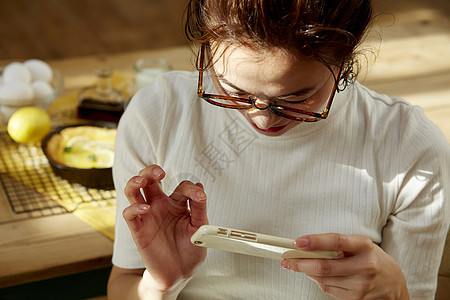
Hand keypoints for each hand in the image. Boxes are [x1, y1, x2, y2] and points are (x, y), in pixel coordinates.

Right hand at [122, 165, 207, 290]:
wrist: (180, 273)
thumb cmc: (191, 249)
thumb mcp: (199, 228)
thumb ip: (200, 208)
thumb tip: (200, 187)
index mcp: (177, 203)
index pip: (181, 186)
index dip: (190, 189)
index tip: (200, 197)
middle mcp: (160, 206)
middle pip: (149, 180)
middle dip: (151, 171)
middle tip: (160, 172)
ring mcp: (148, 216)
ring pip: (133, 191)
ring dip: (135, 182)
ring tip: (142, 180)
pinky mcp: (139, 230)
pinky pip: (129, 214)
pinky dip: (134, 208)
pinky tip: (145, 208)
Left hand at [281, 233, 409, 299]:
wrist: (393, 284)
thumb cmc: (371, 258)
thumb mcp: (359, 245)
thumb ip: (336, 245)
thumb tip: (306, 248)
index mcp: (364, 246)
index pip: (336, 241)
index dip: (315, 241)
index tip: (298, 242)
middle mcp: (365, 265)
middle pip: (324, 266)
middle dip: (300, 263)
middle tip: (287, 259)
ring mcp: (361, 284)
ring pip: (323, 279)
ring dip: (307, 272)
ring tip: (300, 265)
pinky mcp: (357, 298)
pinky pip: (329, 290)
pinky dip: (318, 282)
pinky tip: (317, 276)